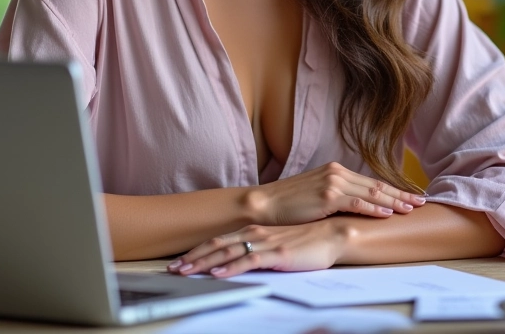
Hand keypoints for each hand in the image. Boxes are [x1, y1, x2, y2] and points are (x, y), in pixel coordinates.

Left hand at [167, 220, 347, 277]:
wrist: (332, 234)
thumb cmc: (306, 241)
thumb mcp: (276, 245)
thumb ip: (258, 250)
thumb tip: (240, 260)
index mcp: (253, 231)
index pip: (218, 241)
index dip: (197, 251)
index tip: (180, 261)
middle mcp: (255, 234)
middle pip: (216, 246)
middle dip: (192, 258)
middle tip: (173, 269)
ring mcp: (264, 243)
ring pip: (227, 253)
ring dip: (203, 263)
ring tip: (186, 272)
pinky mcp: (277, 254)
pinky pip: (248, 261)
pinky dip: (230, 267)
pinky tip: (218, 273)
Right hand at [249, 161, 424, 224]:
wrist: (266, 204)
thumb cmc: (289, 204)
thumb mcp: (317, 195)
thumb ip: (337, 197)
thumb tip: (357, 208)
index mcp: (336, 171)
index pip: (371, 181)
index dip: (393, 189)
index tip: (410, 196)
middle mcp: (337, 172)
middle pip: (376, 184)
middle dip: (401, 194)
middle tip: (421, 201)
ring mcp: (333, 183)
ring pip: (371, 192)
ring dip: (394, 201)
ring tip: (411, 208)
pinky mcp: (328, 196)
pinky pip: (357, 202)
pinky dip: (375, 208)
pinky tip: (388, 213)